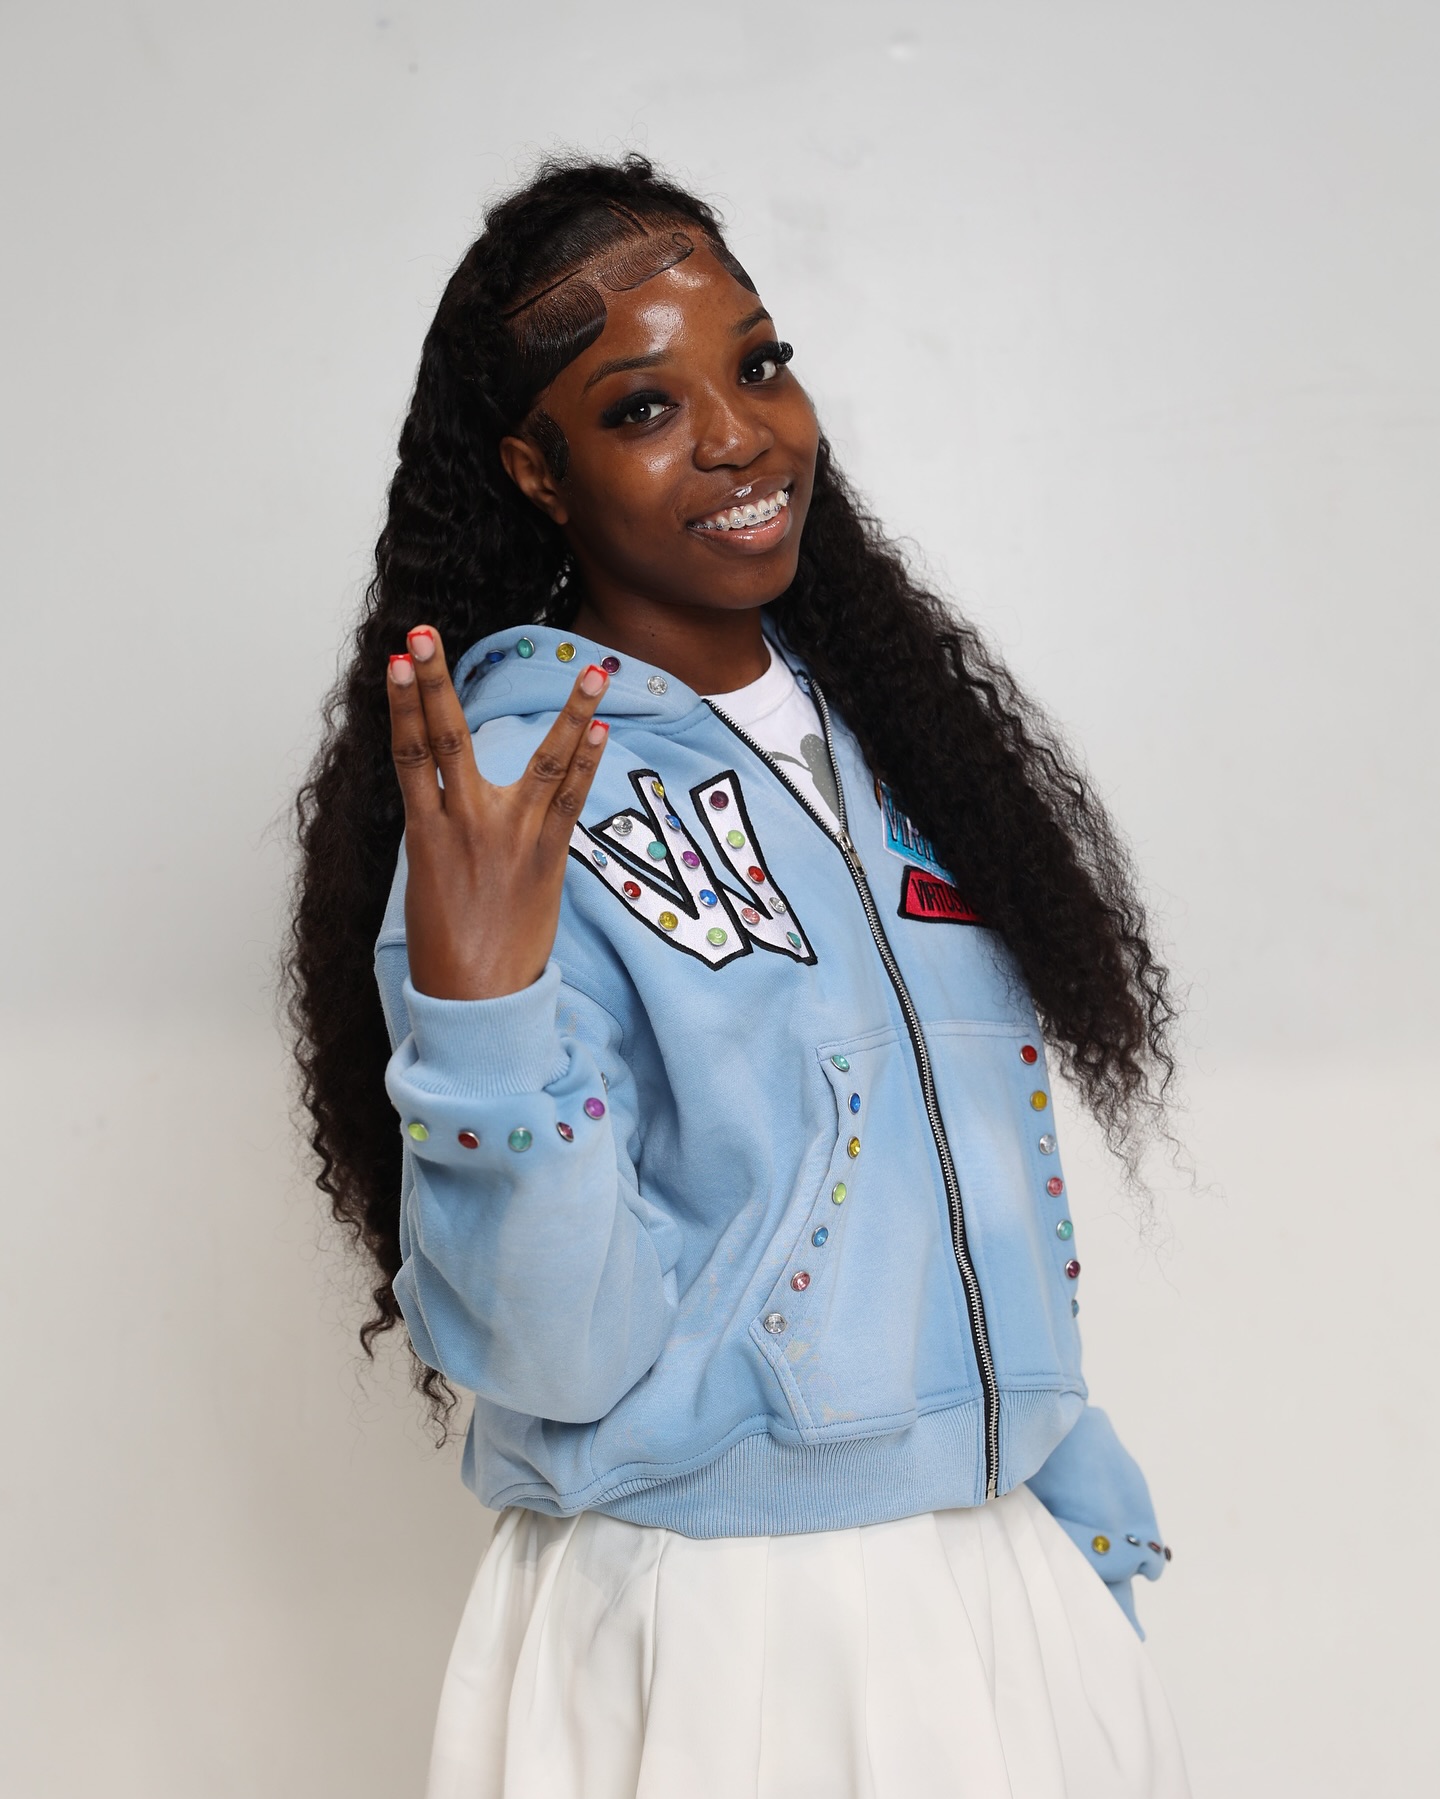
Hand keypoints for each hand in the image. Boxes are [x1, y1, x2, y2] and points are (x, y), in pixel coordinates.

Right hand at [387, 625, 609, 999]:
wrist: (477, 1000)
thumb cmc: (448, 946)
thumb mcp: (429, 880)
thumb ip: (440, 830)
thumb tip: (449, 798)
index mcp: (426, 832)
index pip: (408, 751)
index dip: (402, 702)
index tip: (399, 658)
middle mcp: (466, 825)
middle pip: (448, 738)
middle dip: (436, 682)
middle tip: (426, 632)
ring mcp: (512, 838)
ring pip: (542, 760)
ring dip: (571, 711)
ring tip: (594, 668)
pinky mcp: (550, 857)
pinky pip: (573, 800)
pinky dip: (589, 762)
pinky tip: (602, 728)